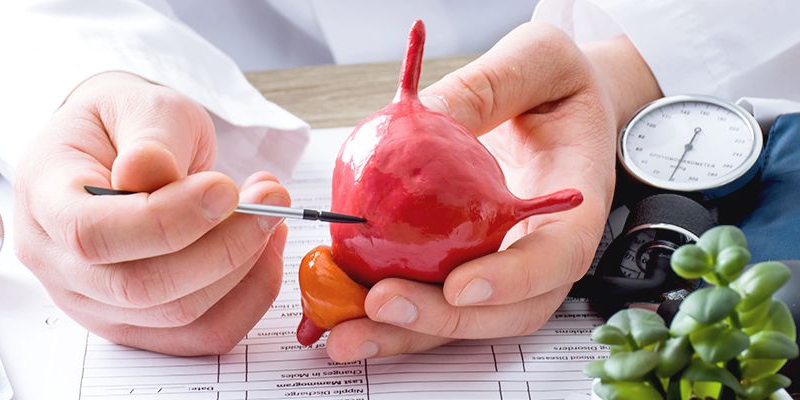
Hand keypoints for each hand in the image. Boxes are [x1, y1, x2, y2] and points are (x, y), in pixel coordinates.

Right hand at [14, 72, 289, 355]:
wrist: (122, 146)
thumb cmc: (127, 124)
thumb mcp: (139, 105)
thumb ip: (150, 138)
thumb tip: (148, 171)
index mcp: (44, 199)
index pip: (92, 234)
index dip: (167, 220)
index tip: (226, 189)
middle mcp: (58, 264)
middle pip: (140, 287)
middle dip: (223, 247)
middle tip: (271, 200)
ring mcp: (96, 302)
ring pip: (179, 315)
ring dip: (244, 268)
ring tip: (271, 212)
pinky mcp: (139, 323)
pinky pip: (202, 334)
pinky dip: (248, 296)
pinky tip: (265, 250)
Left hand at [324, 22, 661, 360]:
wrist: (560, 106)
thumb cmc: (561, 83)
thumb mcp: (537, 62)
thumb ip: (486, 88)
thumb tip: (423, 112)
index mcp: (577, 207)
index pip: (556, 259)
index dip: (512, 281)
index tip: (460, 285)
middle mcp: (542, 250)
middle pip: (504, 311)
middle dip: (441, 319)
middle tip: (379, 305)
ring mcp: (505, 266)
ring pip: (462, 318)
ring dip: (404, 332)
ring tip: (345, 334)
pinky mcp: (467, 265)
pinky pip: (432, 294)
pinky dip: (387, 311)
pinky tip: (340, 306)